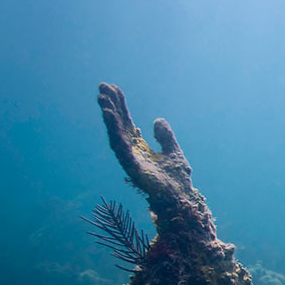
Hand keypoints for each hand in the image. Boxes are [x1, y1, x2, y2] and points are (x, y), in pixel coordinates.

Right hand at [97, 83, 190, 205]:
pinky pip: (120, 147)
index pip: (127, 122)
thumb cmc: (177, 178)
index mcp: (140, 147)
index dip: (120, 106)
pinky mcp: (131, 167)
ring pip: (116, 134)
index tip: (113, 88)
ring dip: (109, 116)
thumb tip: (158, 120)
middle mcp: (132, 151)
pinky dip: (115, 132)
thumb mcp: (173, 150)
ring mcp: (130, 159)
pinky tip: (110, 117)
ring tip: (103, 100)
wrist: (182, 196)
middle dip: (111, 106)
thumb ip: (165, 136)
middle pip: (118, 125)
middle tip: (102, 87)